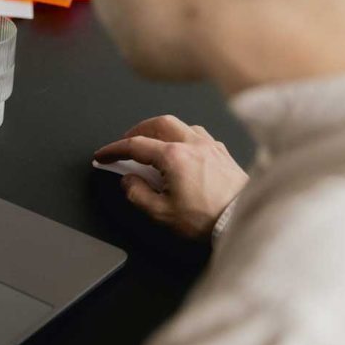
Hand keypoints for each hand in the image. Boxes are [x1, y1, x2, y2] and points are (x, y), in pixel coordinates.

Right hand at [94, 115, 247, 239]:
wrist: (241, 221)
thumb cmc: (208, 218)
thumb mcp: (161, 213)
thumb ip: (137, 194)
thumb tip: (128, 181)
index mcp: (174, 157)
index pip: (135, 145)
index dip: (114, 149)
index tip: (103, 155)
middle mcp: (192, 145)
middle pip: (158, 124)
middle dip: (137, 130)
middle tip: (125, 143)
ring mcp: (210, 147)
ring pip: (180, 125)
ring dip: (161, 130)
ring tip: (152, 144)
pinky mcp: (223, 153)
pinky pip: (198, 134)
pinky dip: (182, 136)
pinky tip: (181, 149)